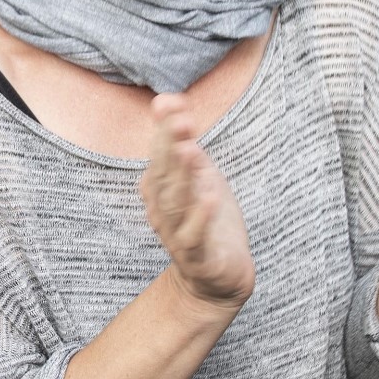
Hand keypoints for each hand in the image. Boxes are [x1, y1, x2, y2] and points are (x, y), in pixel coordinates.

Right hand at [141, 94, 251, 307]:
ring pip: (175, 204)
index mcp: (162, 188)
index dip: (164, 129)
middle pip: (163, 176)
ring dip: (181, 178)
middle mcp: (163, 210)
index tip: (170, 103)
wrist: (219, 279)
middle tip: (180, 121)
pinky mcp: (197, 257)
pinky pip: (195, 237)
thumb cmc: (208, 223)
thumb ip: (182, 140)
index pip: (159, 153)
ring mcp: (178, 234)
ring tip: (190, 151)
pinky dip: (200, 216)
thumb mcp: (199, 175)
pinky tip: (210, 195)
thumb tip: (166, 99)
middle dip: (169, 148)